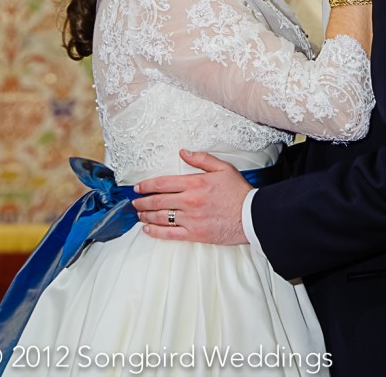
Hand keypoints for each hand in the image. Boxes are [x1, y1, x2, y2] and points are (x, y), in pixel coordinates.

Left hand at [132, 151, 251, 243]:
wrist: (251, 216)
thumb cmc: (238, 192)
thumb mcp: (223, 168)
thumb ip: (201, 159)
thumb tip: (183, 152)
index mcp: (195, 183)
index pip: (163, 183)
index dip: (147, 185)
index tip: (138, 187)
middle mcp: (189, 201)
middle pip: (158, 200)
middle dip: (142, 201)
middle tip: (134, 201)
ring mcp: (190, 219)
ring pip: (160, 217)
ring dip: (146, 215)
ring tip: (139, 214)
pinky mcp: (194, 234)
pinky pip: (169, 234)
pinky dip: (155, 232)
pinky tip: (147, 229)